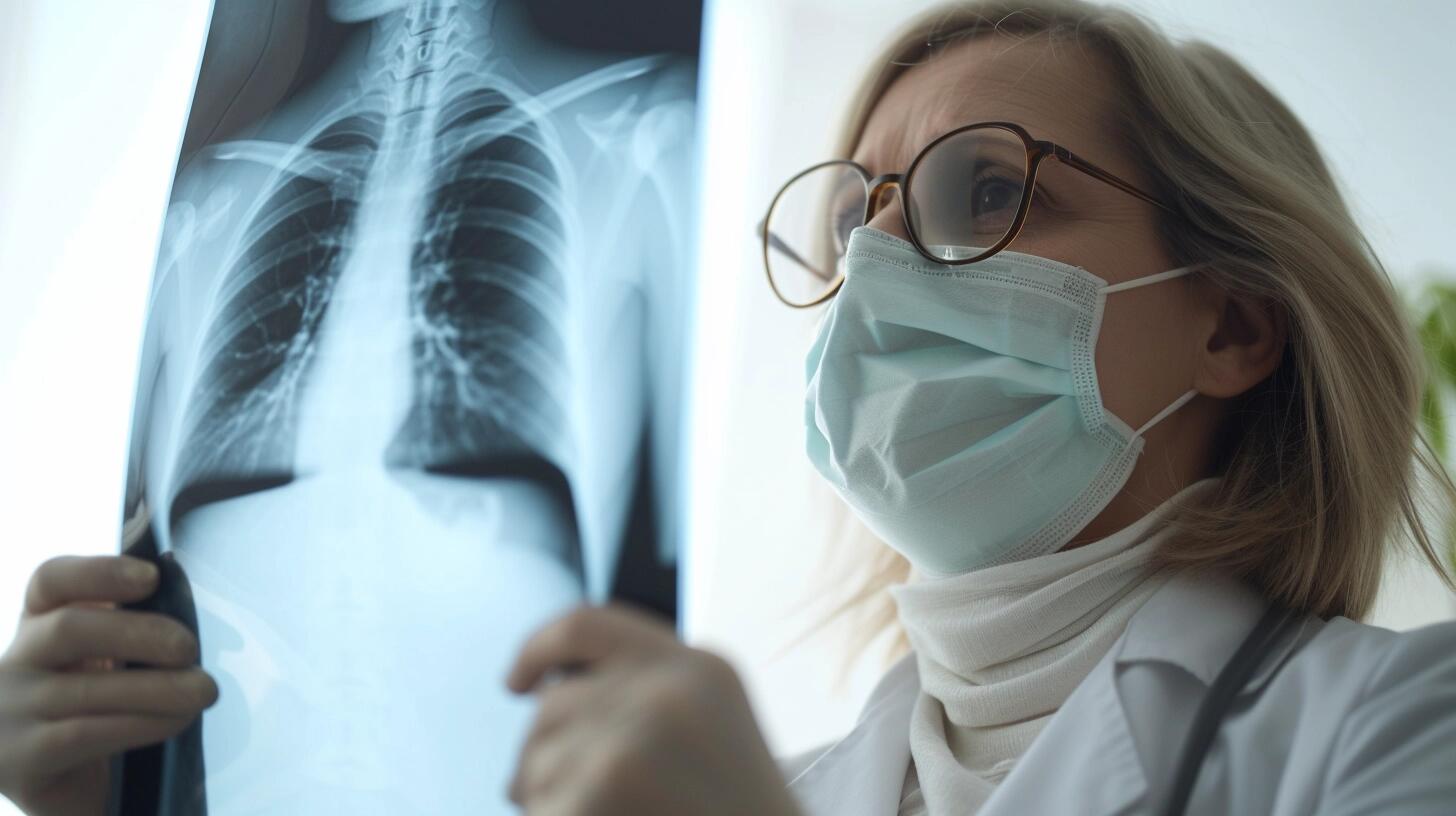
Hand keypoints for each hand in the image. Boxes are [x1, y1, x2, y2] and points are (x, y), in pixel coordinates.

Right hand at [0, 555, 218, 815]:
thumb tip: (185, 620)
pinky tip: (176, 721)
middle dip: (138, 632)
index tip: (151, 577)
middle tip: (190, 648)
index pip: (50, 581)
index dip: (99, 572)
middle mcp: (16, 661)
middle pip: (66, 629)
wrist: (70, 786)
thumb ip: (134, 634)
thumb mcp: (111, 662)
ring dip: (157, 687)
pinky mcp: (20, 759)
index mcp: (40, 624)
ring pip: (84, 688)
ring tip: (203, 691)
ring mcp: (10, 711)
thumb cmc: (101, 711)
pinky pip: (85, 733)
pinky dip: (141, 724)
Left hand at [505, 602, 801, 815]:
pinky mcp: (597, 790)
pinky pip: (538, 804)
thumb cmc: (736, 814)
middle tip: (570, 801)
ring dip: (547, 800)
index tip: (515, 683)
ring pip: (534, 761)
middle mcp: (667, 693)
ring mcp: (631, 742)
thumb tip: (548, 690)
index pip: (588, 625)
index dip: (538, 649)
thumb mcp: (712, 731)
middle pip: (552, 706)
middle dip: (543, 757)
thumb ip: (649, 696)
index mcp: (701, 669)